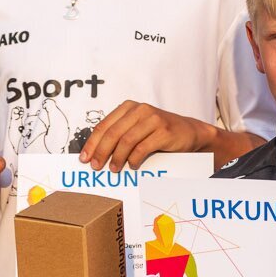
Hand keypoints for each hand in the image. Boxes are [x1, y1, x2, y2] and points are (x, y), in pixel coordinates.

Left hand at [81, 100, 217, 170]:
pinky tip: (132, 166)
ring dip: (117, 158)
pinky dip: (134, 159)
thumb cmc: (160, 132)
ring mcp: (153, 119)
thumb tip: (96, 153)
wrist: (190, 132)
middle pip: (113, 133)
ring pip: (126, 141)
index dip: (92, 143)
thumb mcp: (138, 128)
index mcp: (129, 107)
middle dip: (101, 152)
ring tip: (114, 169)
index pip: (104, 126)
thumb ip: (120, 134)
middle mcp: (140, 110)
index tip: (85, 158)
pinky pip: (142, 148)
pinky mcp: (164, 131)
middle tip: (96, 166)